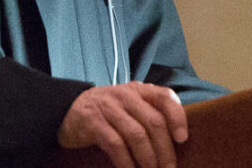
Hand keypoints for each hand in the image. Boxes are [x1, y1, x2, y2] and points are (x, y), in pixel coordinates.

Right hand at [57, 81, 187, 167]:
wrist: (69, 109)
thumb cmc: (108, 112)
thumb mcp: (130, 105)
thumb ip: (149, 113)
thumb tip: (176, 140)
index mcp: (139, 90)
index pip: (165, 97)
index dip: (177, 117)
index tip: (182, 139)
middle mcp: (126, 95)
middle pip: (154, 122)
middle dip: (165, 150)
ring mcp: (109, 107)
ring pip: (137, 135)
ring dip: (148, 159)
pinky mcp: (93, 122)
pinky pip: (115, 145)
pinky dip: (127, 163)